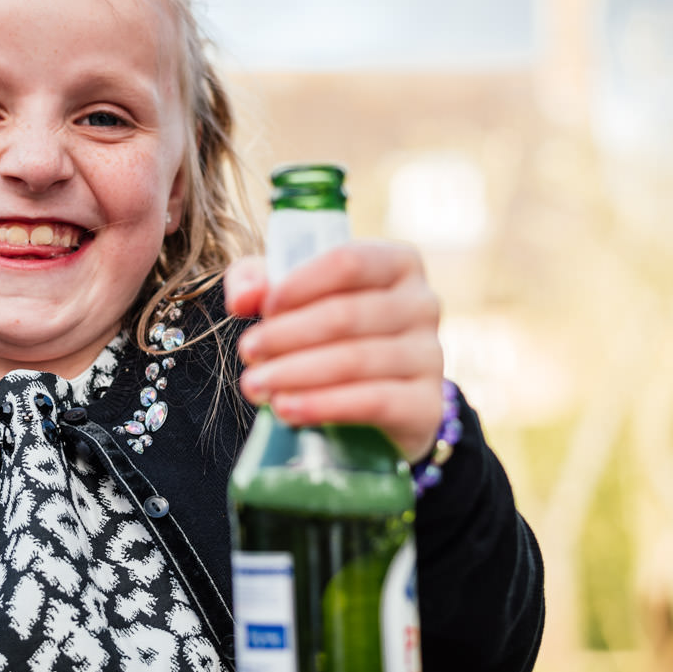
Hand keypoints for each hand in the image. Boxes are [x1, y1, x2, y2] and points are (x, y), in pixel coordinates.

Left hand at [224, 242, 444, 461]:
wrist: (379, 401)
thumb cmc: (331, 333)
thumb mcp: (294, 296)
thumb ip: (259, 282)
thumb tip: (242, 299)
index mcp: (397, 264)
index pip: (348, 262)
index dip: (298, 285)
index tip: (261, 310)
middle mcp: (422, 305)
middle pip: (346, 315)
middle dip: (286, 335)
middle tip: (248, 352)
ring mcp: (430, 356)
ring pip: (355, 360)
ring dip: (295, 373)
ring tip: (254, 386)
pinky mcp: (426, 405)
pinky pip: (373, 402)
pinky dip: (323, 405)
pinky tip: (287, 410)